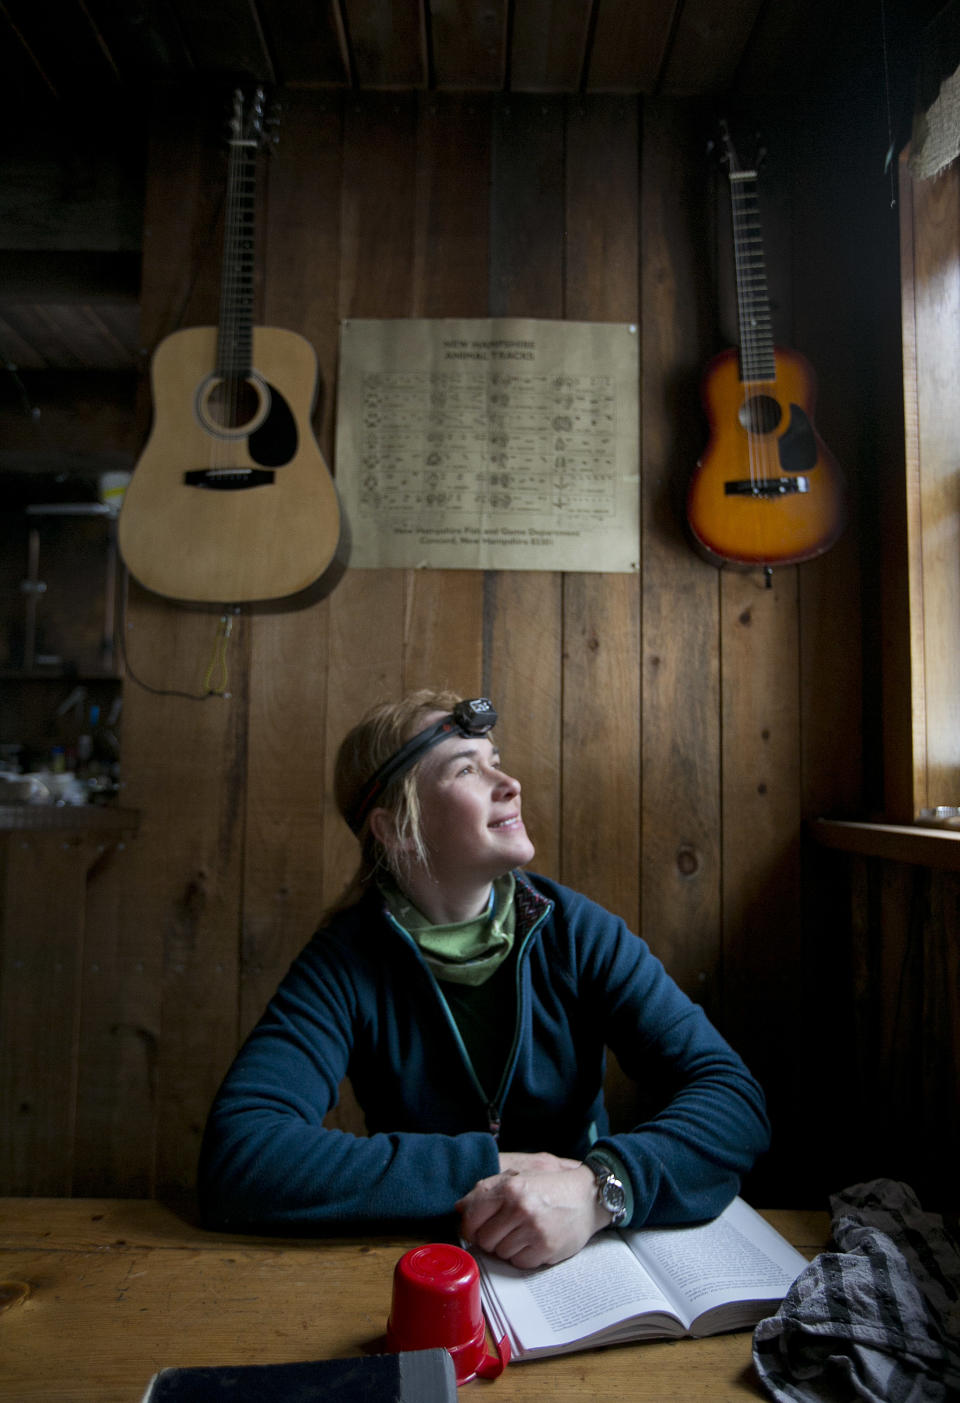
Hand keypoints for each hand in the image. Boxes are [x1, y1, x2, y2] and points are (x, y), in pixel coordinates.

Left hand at [457, 1152, 609, 1268]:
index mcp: (510, 1188)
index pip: (472, 1217)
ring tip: (523, 1234)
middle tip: (506, 1231)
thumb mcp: (519, 1178)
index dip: (470, 1227)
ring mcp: (534, 1230)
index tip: (477, 1229)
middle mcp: (520, 1208)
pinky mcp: (546, 1249)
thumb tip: (459, 1208)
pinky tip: (534, 1242)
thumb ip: (487, 1190)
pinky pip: (519, 1263)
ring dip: (508, 1248)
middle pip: (484, 1239)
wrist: (588, 1197)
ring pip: (501, 1254)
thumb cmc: (550, 1188)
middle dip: (491, 1239)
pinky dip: (523, 1257)